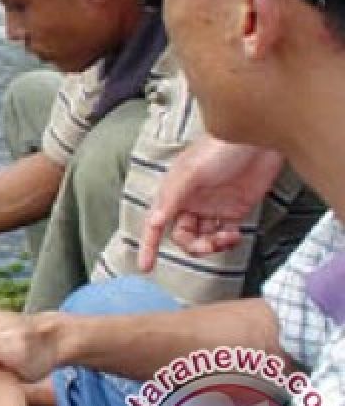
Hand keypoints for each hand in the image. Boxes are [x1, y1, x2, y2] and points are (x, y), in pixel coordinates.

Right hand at [139, 137, 282, 271]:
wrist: (259, 139)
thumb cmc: (221, 147)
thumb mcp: (191, 172)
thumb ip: (172, 197)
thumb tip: (154, 222)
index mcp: (174, 192)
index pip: (156, 223)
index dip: (149, 245)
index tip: (146, 266)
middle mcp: (190, 201)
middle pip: (183, 236)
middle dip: (194, 246)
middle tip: (208, 245)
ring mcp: (212, 206)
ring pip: (204, 238)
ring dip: (213, 244)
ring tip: (226, 238)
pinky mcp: (234, 209)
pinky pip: (225, 234)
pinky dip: (228, 240)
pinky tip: (234, 235)